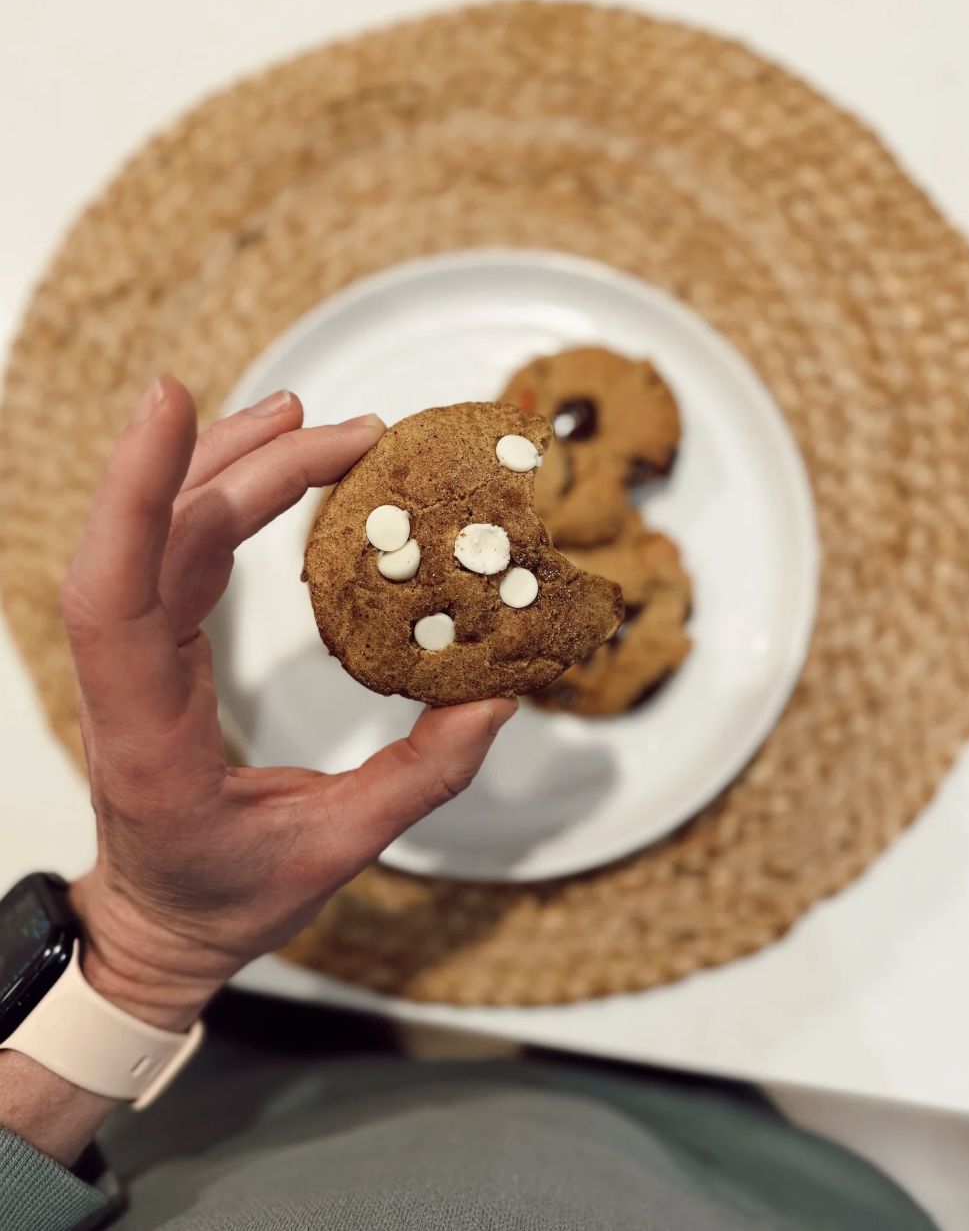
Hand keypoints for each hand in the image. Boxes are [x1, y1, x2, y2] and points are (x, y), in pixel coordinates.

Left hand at [62, 377, 517, 1030]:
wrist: (158, 924)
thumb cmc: (225, 901)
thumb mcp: (333, 853)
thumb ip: (419, 777)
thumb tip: (496, 697)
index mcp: (149, 740)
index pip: (115, 596)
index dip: (136, 492)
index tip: (171, 401)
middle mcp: (127, 684)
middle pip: (160, 540)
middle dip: (249, 466)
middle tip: (349, 432)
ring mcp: (137, 659)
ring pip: (164, 533)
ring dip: (235, 465)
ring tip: (313, 420)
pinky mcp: (161, 646)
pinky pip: (181, 552)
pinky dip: (227, 497)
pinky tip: (275, 466)